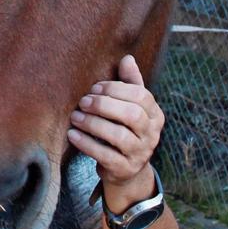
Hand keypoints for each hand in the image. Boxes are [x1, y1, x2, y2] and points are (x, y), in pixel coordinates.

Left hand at [66, 55, 164, 205]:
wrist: (126, 170)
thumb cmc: (124, 129)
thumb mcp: (130, 106)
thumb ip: (130, 83)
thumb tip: (127, 58)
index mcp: (155, 115)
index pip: (141, 96)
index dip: (116, 89)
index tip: (94, 88)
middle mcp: (152, 134)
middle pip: (132, 115)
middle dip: (104, 105)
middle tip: (83, 102)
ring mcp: (140, 153)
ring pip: (119, 136)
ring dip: (93, 124)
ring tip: (75, 117)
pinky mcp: (125, 169)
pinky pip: (106, 156)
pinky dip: (87, 144)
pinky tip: (72, 134)